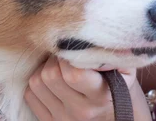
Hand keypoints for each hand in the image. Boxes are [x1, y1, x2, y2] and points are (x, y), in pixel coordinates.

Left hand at [25, 56, 151, 120]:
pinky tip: (53, 80)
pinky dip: (38, 82)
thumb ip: (114, 54)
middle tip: (66, 55)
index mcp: (101, 96)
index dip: (70, 54)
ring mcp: (62, 119)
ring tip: (59, 66)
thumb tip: (96, 41)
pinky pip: (29, 94)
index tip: (75, 49)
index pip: (74, 73)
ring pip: (37, 82)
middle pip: (51, 75)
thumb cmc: (118, 84)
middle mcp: (80, 111)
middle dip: (56, 58)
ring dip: (45, 68)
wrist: (114, 114)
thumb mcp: (125, 69)